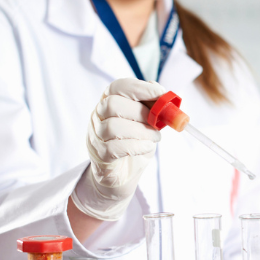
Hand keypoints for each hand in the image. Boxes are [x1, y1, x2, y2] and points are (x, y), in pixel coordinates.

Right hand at [71, 78, 165, 220]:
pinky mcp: (99, 154)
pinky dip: (137, 146)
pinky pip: (115, 147)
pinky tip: (147, 147)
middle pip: (112, 104)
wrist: (123, 173)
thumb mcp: (147, 122)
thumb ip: (154, 107)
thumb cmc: (135, 142)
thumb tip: (164, 96)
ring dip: (141, 131)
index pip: (118, 86)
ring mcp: (95, 135)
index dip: (140, 88)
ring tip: (155, 137)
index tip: (160, 93)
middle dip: (140, 112)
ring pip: (113, 126)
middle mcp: (97, 115)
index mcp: (109, 101)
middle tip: (157, 122)